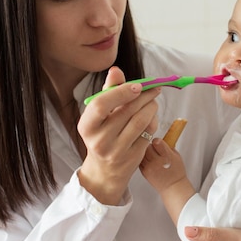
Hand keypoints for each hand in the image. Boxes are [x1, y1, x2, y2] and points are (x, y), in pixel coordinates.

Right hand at [77, 67, 159, 203]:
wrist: (105, 170)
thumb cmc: (102, 134)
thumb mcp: (100, 115)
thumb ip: (109, 91)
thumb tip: (116, 70)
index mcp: (86, 126)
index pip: (101, 104)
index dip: (121, 92)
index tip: (137, 85)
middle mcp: (99, 140)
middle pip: (126, 111)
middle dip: (144, 96)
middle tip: (154, 88)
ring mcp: (116, 151)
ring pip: (140, 121)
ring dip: (151, 107)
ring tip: (154, 100)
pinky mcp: (132, 158)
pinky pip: (148, 133)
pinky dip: (153, 121)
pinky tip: (152, 115)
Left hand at [140, 138, 193, 223]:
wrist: (172, 186)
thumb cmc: (176, 171)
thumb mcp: (177, 156)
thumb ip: (168, 146)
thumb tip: (161, 135)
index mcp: (167, 157)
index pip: (157, 142)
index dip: (157, 141)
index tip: (158, 143)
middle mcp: (157, 162)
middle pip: (147, 146)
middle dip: (150, 146)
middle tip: (154, 149)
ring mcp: (149, 167)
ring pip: (142, 152)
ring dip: (145, 151)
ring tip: (151, 155)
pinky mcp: (143, 172)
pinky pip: (139, 160)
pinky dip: (142, 158)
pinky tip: (147, 160)